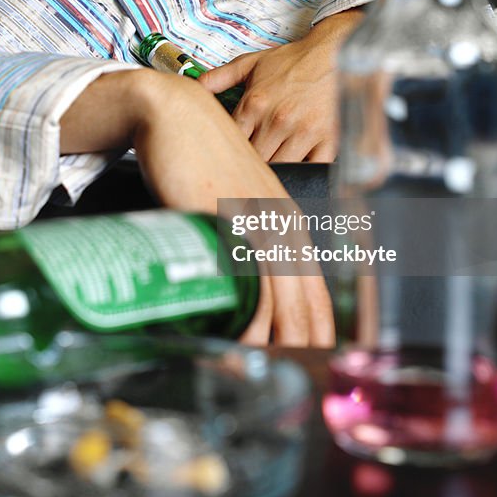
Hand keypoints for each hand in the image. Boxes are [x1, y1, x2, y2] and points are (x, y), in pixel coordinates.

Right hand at [60, 70, 335, 346]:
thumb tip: (239, 285)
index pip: (318, 293)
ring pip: (282, 296)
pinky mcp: (225, 218)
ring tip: (262, 372)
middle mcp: (281, 224)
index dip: (321, 334)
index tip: (315, 367)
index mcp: (289, 223)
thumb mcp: (231, 202)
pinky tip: (243, 340)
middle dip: (304, 349)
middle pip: (306, 302)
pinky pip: (245, 277)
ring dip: (275, 341)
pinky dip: (249, 316)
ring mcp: (255, 221)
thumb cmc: (199, 158)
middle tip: (294, 382)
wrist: (175, 115)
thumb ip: (242, 241)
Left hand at [197, 9, 362, 162]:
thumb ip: (219, 78)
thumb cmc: (295, 61)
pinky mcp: (329, 140)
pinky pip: (313, 169)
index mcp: (255, 104)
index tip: (226, 156)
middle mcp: (277, 121)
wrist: (336, 52)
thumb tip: (193, 86)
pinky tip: (297, 173)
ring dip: (274, 172)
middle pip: (253, 160)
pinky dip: (305, 175)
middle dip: (248, 165)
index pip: (231, 141)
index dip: (226, 151)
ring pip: (280, 168)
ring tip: (268, 175)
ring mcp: (304, 132)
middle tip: (245, 171)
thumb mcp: (251, 63)